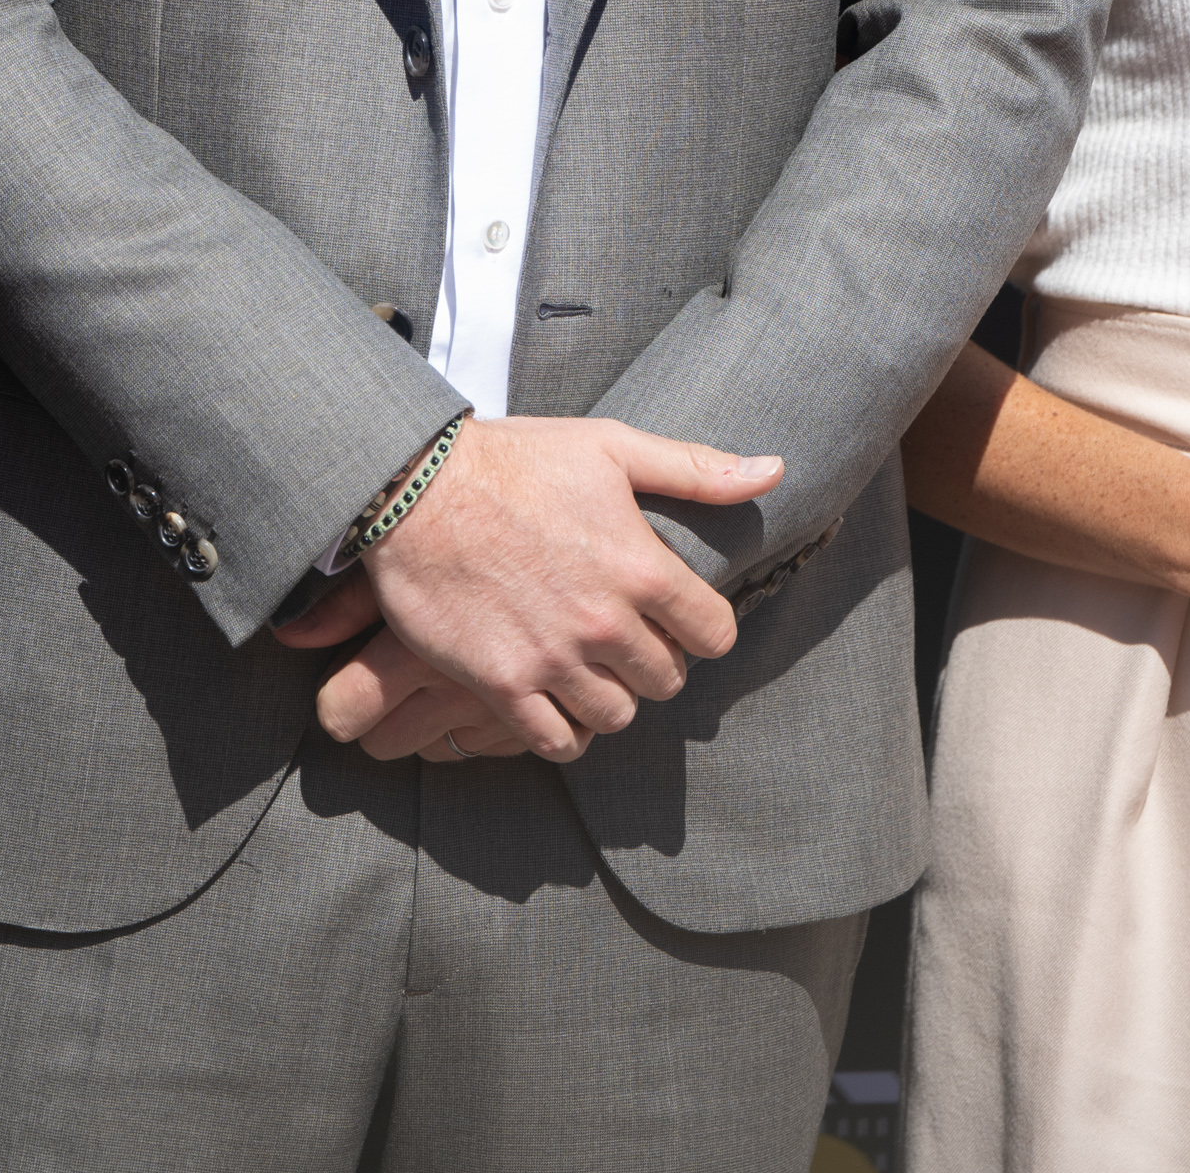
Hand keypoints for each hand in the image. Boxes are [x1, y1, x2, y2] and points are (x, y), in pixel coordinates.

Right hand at [273, 418, 783, 763]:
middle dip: (656, 661)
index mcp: (641, 566)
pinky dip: (565, 730)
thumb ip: (696, 470)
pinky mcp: (504, 686)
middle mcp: (605, 623)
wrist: (417, 488)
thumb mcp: (613, 448)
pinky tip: (556, 698)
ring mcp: (554, 660)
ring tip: (592, 668)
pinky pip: (558, 741)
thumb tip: (773, 472)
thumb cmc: (518, 460)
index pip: (714, 633)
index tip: (679, 617)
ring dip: (612, 696)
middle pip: (666, 680)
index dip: (703, 628)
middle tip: (628, 638)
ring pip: (617, 715)